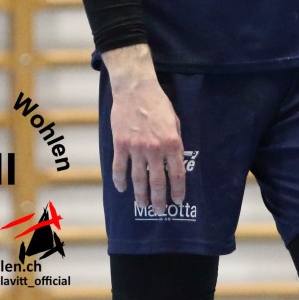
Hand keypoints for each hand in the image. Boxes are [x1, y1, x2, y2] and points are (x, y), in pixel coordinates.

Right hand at [103, 47, 185, 212]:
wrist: (136, 88)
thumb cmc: (158, 102)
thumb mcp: (174, 120)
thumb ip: (175, 140)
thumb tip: (174, 159)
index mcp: (171, 142)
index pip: (177, 173)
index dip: (178, 190)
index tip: (179, 200)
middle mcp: (154, 148)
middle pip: (157, 181)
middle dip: (159, 199)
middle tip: (159, 210)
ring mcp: (136, 148)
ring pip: (138, 179)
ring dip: (141, 195)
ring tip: (142, 205)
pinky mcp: (120, 144)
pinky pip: (119, 168)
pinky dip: (120, 181)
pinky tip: (122, 189)